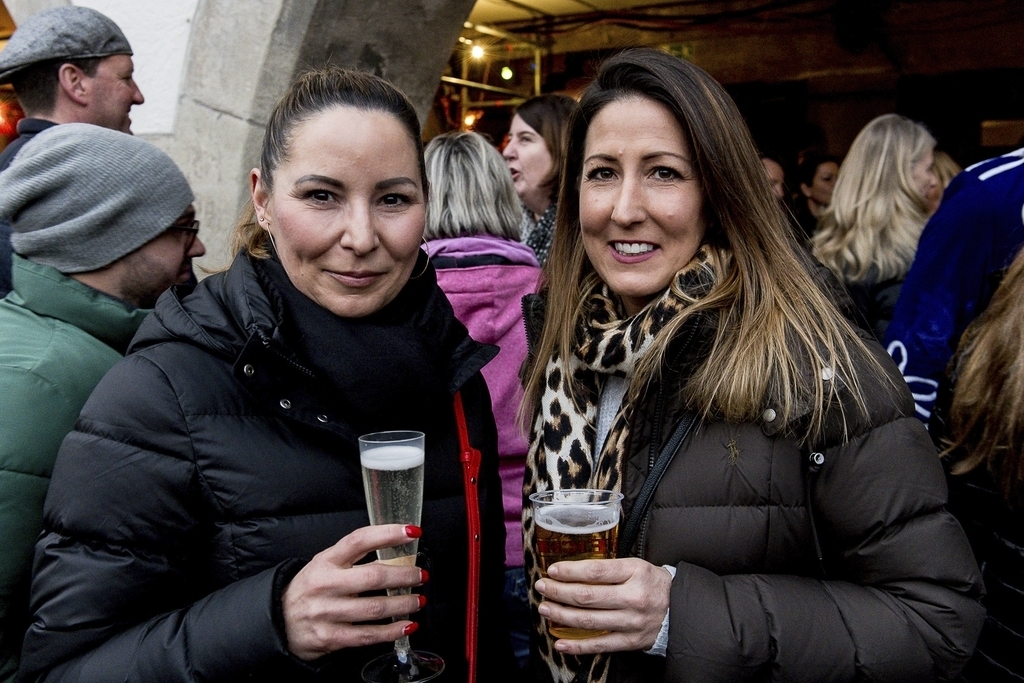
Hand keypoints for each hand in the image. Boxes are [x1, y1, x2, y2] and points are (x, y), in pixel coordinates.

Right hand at [282, 524, 426, 659]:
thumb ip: (354, 557)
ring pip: (375, 607)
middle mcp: (325, 585)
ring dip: (404, 604)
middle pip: (373, 576)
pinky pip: (368, 635)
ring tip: (419, 600)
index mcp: (325, 561)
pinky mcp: (330, 638)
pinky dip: (392, 631)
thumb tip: (396, 551)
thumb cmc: (310, 589)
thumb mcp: (324, 564)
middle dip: (404, 575)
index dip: (388, 533)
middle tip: (421, 575)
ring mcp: (326, 613)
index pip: (359, 540)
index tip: (413, 532)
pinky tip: (407, 625)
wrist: (277, 621)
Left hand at [535, 557, 672, 655]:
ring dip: (562, 615)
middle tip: (542, 587)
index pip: (595, 572)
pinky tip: (560, 642)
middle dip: (559, 592)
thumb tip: (572, 570)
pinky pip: (600, 645)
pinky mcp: (631, 642)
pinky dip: (577, 646)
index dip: (570, 571)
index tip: (553, 571)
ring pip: (589, 620)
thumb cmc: (653, 583)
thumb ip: (609, 568)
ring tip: (545, 609)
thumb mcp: (636, 565)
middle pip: (588, 596)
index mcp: (635, 572)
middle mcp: (634, 597)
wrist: (681, 609)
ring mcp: (632, 622)